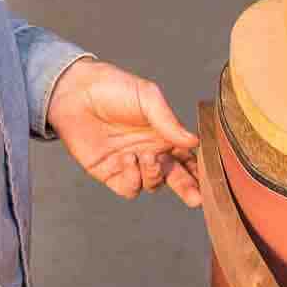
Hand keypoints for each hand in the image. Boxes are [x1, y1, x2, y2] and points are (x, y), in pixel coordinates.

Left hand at [46, 60, 200, 206]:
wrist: (76, 92)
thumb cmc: (114, 88)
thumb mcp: (147, 97)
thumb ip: (169, 121)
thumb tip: (194, 142)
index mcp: (163, 135)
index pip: (187, 157)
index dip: (199, 170)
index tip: (210, 178)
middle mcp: (150, 152)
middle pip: (175, 178)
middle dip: (188, 190)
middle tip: (196, 198)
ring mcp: (130, 164)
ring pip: (152, 185)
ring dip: (154, 175)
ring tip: (147, 156)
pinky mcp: (109, 173)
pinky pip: (128, 188)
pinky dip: (132, 179)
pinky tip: (128, 160)